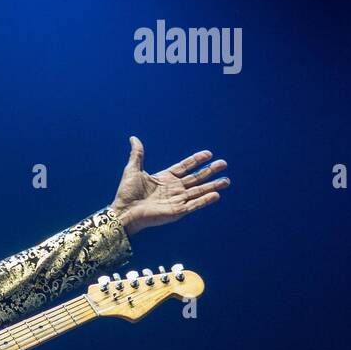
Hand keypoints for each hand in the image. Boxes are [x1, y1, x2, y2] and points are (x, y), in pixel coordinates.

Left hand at [109, 136, 228, 235]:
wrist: (124, 211)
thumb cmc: (127, 193)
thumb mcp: (132, 169)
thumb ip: (137, 154)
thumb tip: (133, 138)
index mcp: (165, 178)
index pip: (185, 167)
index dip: (196, 160)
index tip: (208, 153)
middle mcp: (173, 188)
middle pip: (196, 178)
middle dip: (210, 171)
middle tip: (223, 164)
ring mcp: (176, 200)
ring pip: (199, 191)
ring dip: (212, 186)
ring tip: (226, 181)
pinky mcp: (177, 211)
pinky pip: (194, 205)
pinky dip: (205, 200)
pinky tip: (216, 195)